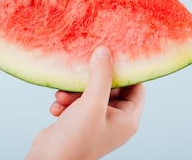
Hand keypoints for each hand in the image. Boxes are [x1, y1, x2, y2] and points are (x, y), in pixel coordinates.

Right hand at [25, 46, 145, 159]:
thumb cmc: (76, 139)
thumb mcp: (91, 103)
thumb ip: (101, 76)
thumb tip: (105, 51)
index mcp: (127, 120)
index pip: (136, 87)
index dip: (124, 71)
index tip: (110, 55)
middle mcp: (115, 121)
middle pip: (110, 88)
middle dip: (91, 81)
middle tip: (79, 76)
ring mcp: (97, 122)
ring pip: (90, 94)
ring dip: (74, 92)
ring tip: (62, 96)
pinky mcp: (80, 123)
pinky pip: (77, 103)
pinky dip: (66, 102)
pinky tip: (56, 108)